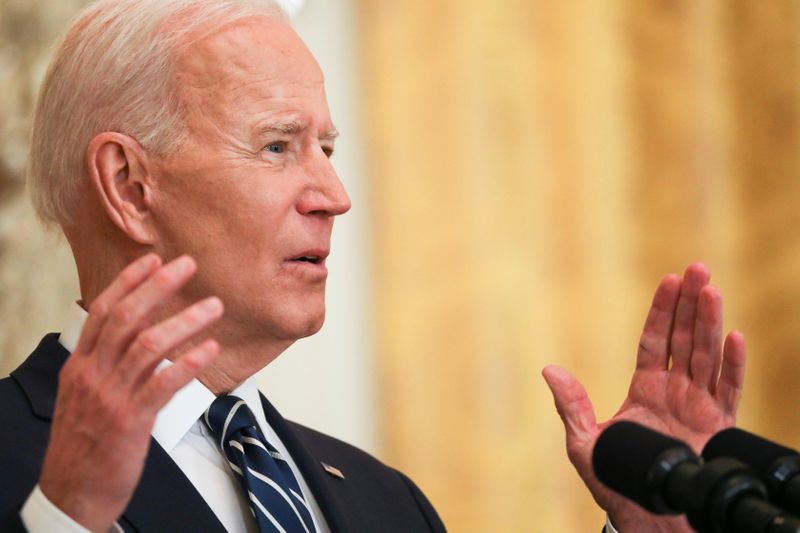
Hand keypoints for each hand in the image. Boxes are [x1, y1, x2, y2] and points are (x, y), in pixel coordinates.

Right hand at [38, 254, 223, 531]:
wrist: (72, 493)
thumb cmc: (84, 444)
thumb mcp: (84, 397)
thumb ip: (107, 366)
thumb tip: (137, 339)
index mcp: (81, 365)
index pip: (103, 312)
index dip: (129, 283)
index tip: (153, 259)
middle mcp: (93, 374)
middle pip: (127, 318)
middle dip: (158, 287)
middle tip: (188, 265)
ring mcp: (111, 396)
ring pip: (149, 345)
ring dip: (186, 321)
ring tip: (214, 306)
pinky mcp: (130, 421)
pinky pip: (163, 384)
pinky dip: (189, 363)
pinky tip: (211, 349)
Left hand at [542, 263, 745, 531]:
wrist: (648, 517)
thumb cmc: (615, 481)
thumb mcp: (584, 442)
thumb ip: (571, 405)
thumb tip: (549, 371)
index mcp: (645, 388)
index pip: (655, 340)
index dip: (662, 310)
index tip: (669, 279)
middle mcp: (674, 391)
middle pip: (684, 338)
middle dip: (691, 303)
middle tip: (698, 269)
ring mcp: (698, 406)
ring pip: (706, 355)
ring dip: (710, 322)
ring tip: (712, 289)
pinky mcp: (717, 426)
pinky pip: (728, 391)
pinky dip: (732, 365)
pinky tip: (735, 338)